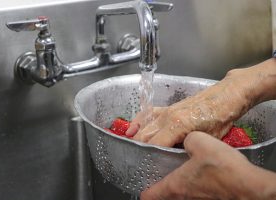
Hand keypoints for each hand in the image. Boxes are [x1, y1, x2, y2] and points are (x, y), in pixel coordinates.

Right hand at [127, 59, 275, 146]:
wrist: (226, 96)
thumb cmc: (221, 117)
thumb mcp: (208, 139)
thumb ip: (190, 147)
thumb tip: (178, 154)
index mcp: (178, 125)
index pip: (155, 144)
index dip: (149, 156)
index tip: (146, 165)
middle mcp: (168, 117)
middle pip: (145, 135)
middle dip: (140, 149)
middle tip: (137, 160)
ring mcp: (167, 111)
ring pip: (144, 126)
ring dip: (136, 137)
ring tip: (130, 149)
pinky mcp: (169, 108)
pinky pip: (148, 114)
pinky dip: (138, 121)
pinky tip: (131, 128)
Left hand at [140, 132, 271, 199]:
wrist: (251, 186)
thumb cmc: (223, 167)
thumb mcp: (200, 141)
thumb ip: (187, 138)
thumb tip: (188, 140)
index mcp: (175, 185)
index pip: (149, 195)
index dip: (144, 189)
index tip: (141, 182)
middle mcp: (184, 197)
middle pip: (165, 196)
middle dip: (161, 185)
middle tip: (160, 171)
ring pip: (181, 195)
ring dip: (178, 185)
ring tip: (181, 170)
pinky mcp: (211, 199)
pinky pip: (195, 193)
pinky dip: (193, 185)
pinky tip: (202, 172)